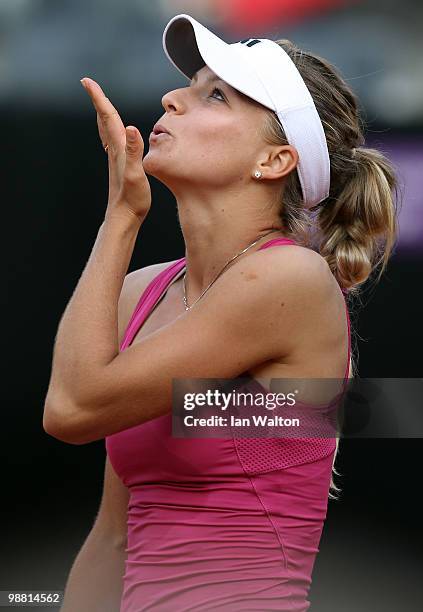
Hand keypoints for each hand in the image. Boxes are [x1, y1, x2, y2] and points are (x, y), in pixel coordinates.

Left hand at [80, 77, 150, 222]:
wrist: (124, 217)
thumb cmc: (132, 199)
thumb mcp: (136, 174)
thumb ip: (134, 151)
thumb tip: (131, 128)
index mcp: (118, 148)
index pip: (108, 117)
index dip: (98, 98)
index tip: (87, 81)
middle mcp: (114, 151)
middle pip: (104, 120)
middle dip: (98, 101)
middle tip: (89, 85)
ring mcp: (115, 159)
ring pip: (107, 131)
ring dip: (103, 115)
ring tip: (101, 104)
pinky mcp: (119, 167)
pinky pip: (113, 142)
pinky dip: (111, 132)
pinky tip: (114, 135)